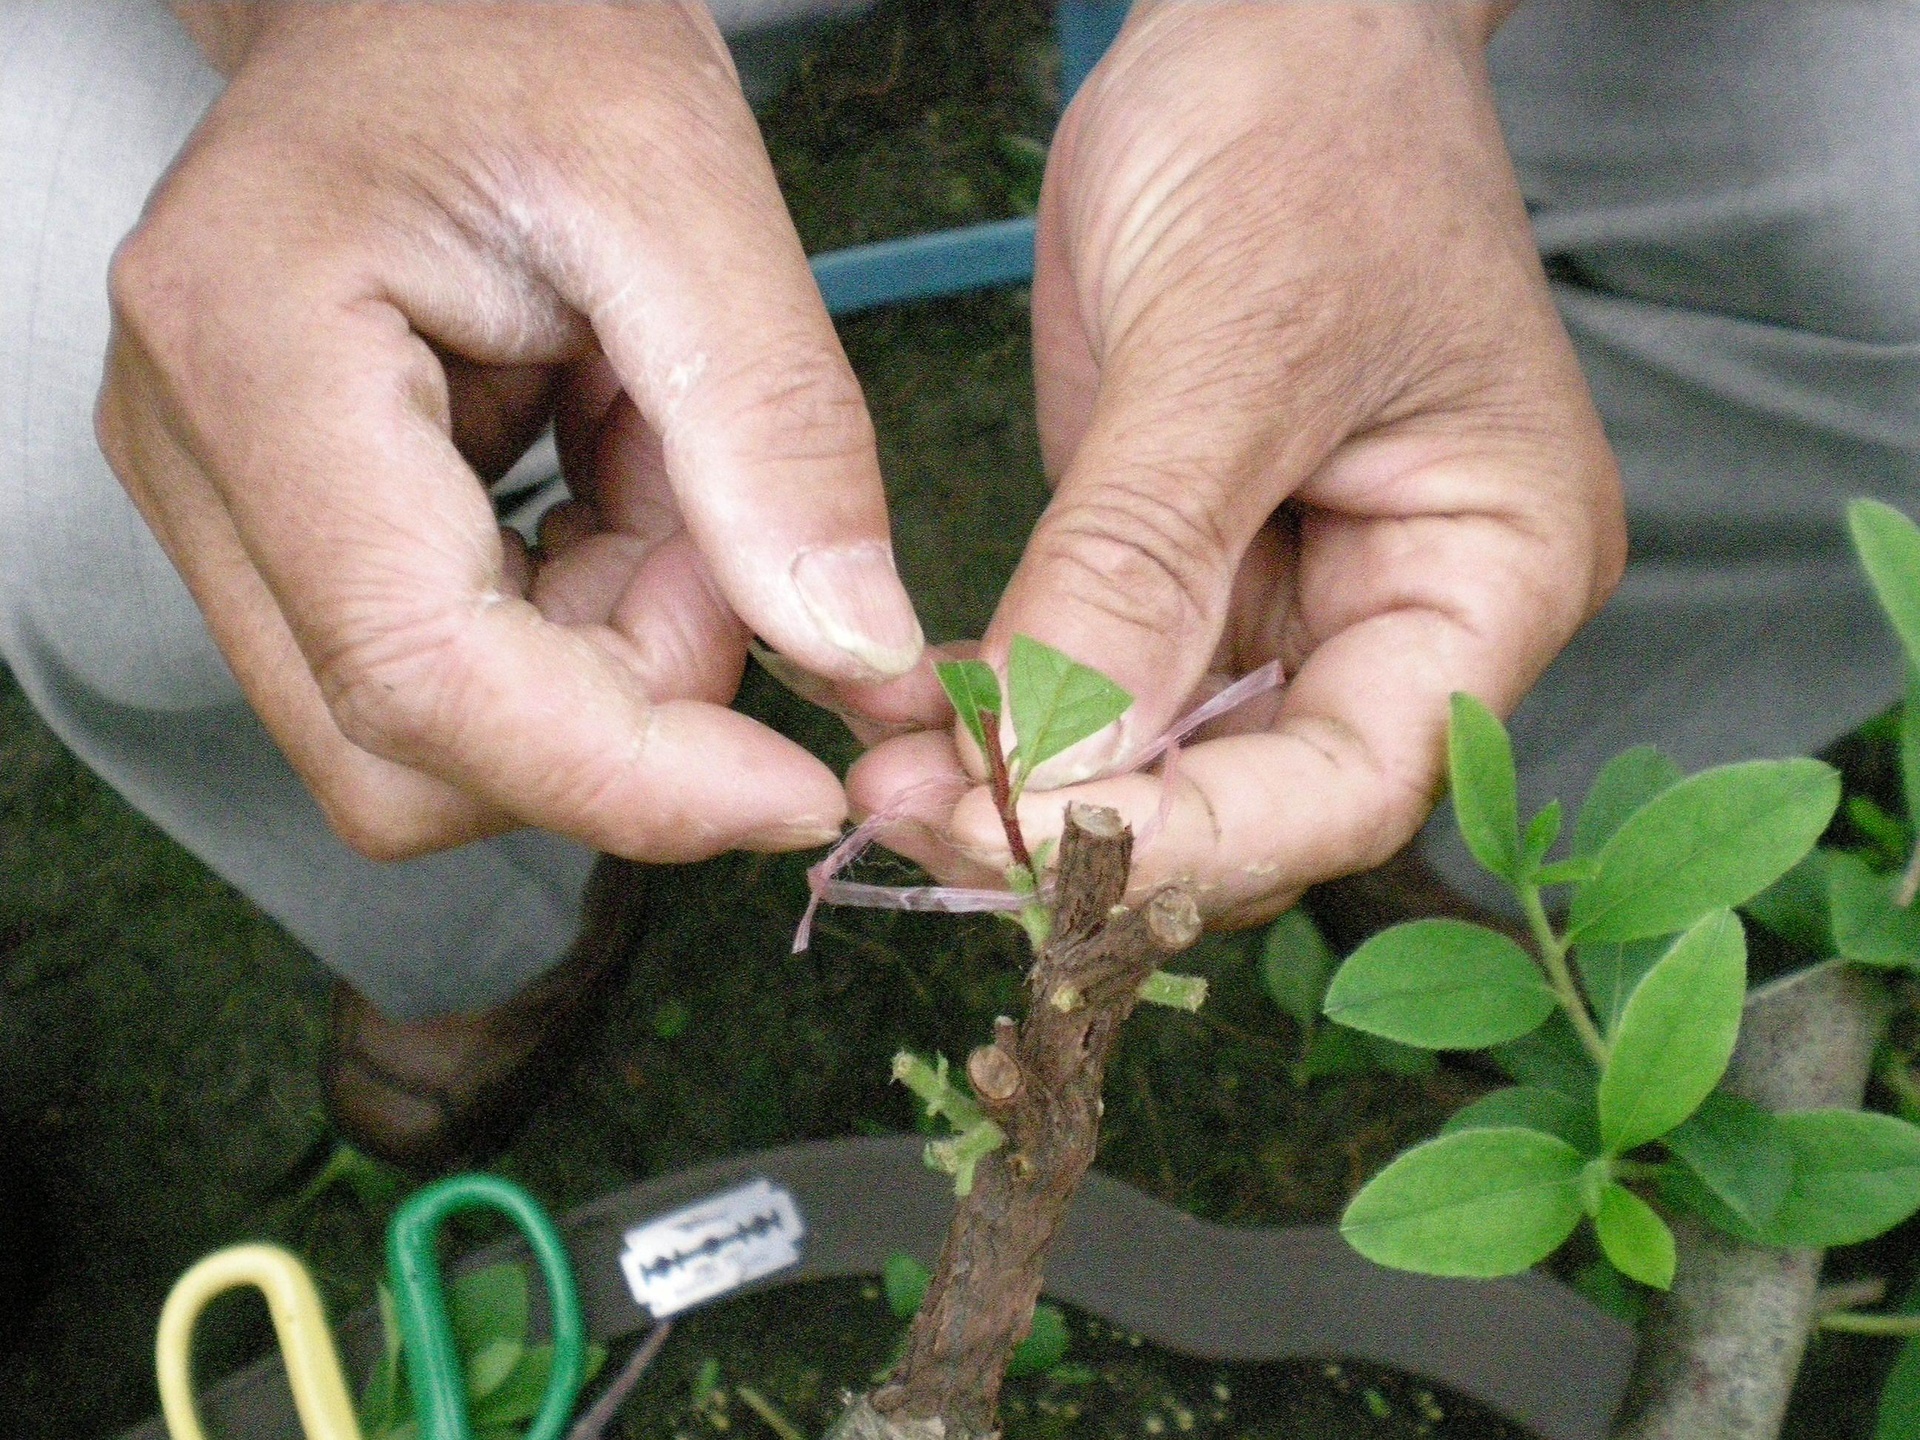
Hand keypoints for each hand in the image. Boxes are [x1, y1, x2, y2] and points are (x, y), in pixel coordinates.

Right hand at [100, 2, 923, 862]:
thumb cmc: (528, 26)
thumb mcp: (687, 190)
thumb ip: (774, 431)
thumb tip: (855, 655)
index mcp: (257, 354)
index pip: (418, 678)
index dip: (625, 776)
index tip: (794, 788)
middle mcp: (198, 459)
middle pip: (410, 750)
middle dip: (624, 707)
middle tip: (727, 548)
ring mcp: (227, 508)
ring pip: (442, 734)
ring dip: (612, 660)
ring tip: (670, 473)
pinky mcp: (288, 532)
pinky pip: (456, 673)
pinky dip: (585, 622)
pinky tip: (623, 487)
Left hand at [849, 2, 1624, 923]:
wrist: (1270, 25)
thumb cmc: (1300, 137)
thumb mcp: (1226, 347)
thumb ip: (1139, 564)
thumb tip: (1048, 772)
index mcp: (1496, 569)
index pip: (1357, 777)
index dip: (1198, 841)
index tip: (1033, 853)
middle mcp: (1408, 613)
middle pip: (1267, 800)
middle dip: (1100, 834)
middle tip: (928, 833)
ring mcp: (1299, 596)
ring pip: (1179, 766)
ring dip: (1044, 796)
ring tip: (902, 795)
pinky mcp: (1200, 568)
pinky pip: (1119, 686)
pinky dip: (1030, 725)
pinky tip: (933, 733)